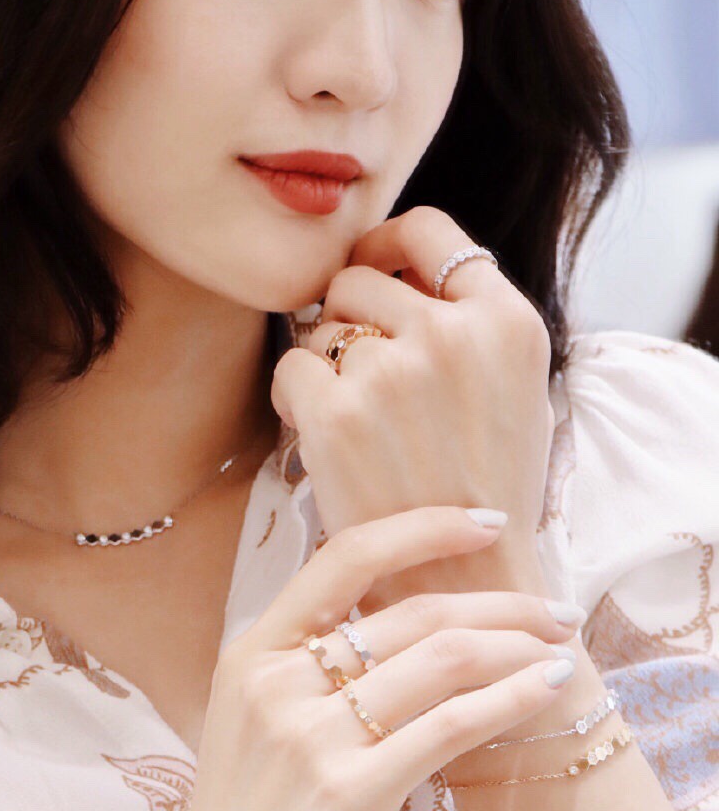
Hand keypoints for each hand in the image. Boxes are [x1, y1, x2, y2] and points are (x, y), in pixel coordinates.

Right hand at [159, 505, 579, 810]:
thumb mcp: (256, 733)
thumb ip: (310, 676)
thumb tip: (405, 632)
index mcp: (249, 655)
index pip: (342, 556)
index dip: (422, 527)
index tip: (484, 522)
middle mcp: (274, 682)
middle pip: (410, 612)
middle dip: (499, 603)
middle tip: (554, 611)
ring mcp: (307, 736)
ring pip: (438, 659)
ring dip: (515, 647)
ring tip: (557, 651)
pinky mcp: (345, 793)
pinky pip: (447, 726)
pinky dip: (507, 701)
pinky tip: (542, 692)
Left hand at [269, 207, 556, 607]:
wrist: (467, 578)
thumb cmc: (486, 490)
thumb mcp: (517, 389)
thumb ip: (473, 324)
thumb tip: (404, 271)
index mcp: (507, 321)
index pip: (431, 232)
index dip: (388, 244)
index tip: (371, 265)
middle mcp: (452, 333)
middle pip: (362, 279)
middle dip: (350, 318)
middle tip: (360, 374)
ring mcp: (392, 370)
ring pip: (324, 326)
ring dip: (327, 364)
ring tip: (356, 420)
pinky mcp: (337, 411)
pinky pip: (292, 366)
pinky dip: (296, 396)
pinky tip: (321, 433)